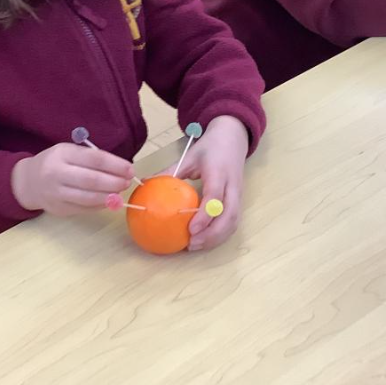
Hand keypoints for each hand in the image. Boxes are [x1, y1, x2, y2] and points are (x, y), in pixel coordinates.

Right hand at [11, 144, 133, 216]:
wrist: (28, 182)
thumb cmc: (55, 163)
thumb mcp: (68, 151)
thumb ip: (90, 158)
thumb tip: (120, 169)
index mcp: (62, 154)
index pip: (94, 159)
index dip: (115, 165)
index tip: (130, 169)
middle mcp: (57, 173)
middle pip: (92, 180)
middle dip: (114, 182)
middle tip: (127, 182)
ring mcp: (56, 194)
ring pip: (89, 198)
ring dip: (110, 196)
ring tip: (120, 192)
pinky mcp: (59, 209)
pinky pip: (85, 208)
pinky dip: (100, 205)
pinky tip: (108, 200)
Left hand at [161, 115, 248, 251]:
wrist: (233, 138)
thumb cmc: (209, 148)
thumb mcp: (188, 156)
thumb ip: (170, 171)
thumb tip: (146, 184)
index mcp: (219, 172)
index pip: (215, 196)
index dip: (205, 215)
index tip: (191, 229)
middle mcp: (232, 185)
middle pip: (229, 215)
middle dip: (212, 234)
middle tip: (191, 244)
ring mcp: (238, 194)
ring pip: (234, 221)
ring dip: (216, 237)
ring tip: (195, 246)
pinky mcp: (239, 200)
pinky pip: (233, 221)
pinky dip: (221, 234)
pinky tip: (205, 240)